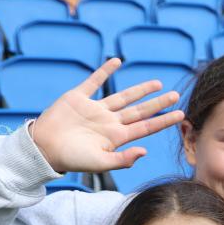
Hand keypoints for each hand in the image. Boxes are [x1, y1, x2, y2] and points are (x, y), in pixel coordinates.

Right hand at [30, 58, 184, 173]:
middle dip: (157, 103)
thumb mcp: (99, 163)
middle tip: (175, 95)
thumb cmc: (71, 159)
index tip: (180, 114)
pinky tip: (117, 61)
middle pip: (139, 110)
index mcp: (116, 137)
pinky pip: (94, 81)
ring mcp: (95, 109)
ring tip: (157, 83)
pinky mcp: (79, 97)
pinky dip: (105, 71)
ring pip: (122, 96)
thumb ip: (122, 159)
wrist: (43, 148)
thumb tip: (144, 151)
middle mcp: (109, 121)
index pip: (146, 127)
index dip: (163, 120)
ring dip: (140, 90)